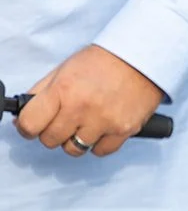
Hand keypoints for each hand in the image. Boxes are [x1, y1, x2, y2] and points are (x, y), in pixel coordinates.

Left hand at [15, 45, 163, 158]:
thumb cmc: (103, 62)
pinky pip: (100, 152)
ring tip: (83, 124)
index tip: (30, 127)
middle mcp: (81, 108)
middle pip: (51, 140)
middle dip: (52, 133)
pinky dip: (97, 144)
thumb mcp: (64, 69)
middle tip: (60, 122)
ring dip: (75, 140)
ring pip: (74, 149)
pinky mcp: (122, 131)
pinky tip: (100, 128)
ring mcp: (103, 122)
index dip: (27, 127)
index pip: (31, 123)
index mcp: (63, 89)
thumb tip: (23, 116)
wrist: (141, 59)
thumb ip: (42, 93)